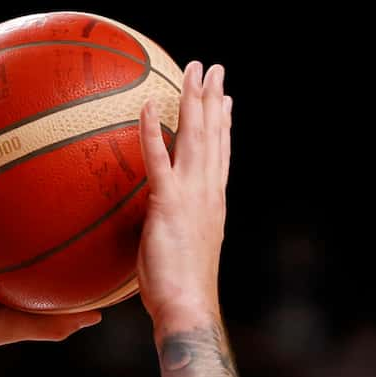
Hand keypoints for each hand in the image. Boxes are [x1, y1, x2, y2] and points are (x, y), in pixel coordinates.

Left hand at [136, 61, 231, 332]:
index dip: (224, 125)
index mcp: (214, 203)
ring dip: (194, 99)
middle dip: (215, 98)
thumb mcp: (179, 254)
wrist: (188, 307)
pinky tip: (150, 106)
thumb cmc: (179, 294)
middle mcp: (209, 192)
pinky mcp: (169, 204)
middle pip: (215, 136)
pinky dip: (154, 131)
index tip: (226, 101)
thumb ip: (172, 232)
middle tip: (214, 69)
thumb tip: (158, 230)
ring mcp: (192, 195)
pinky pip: (158, 159)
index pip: (221, 155)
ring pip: (196, 137)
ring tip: (193, 69)